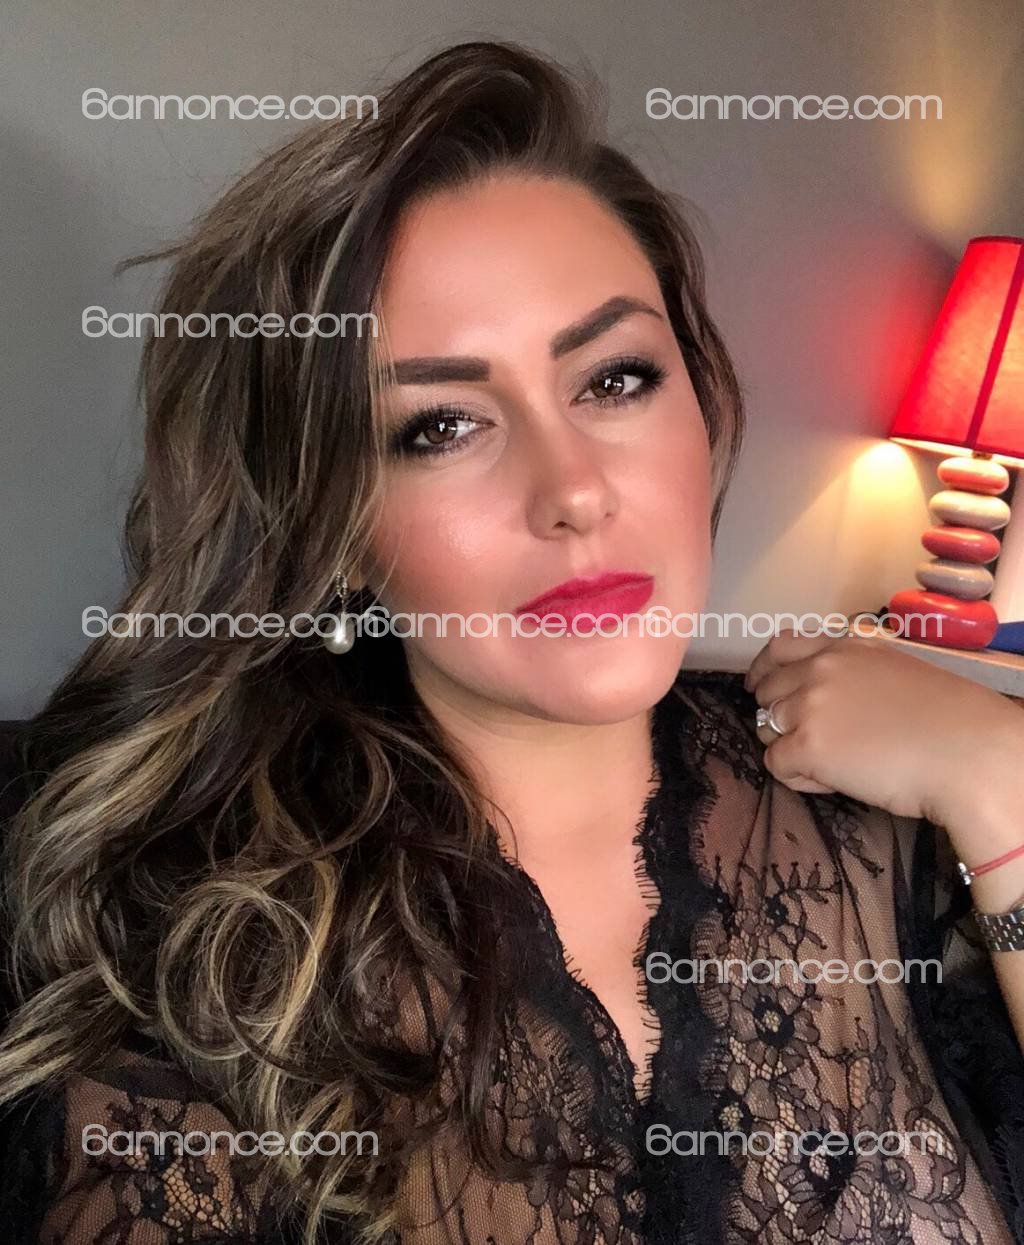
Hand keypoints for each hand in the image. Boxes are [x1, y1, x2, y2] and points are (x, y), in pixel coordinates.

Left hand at [743, 626, 1021, 830]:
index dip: (763, 671)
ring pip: (766, 729)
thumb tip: (832, 693)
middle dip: (776, 716)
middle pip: (766, 692)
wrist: (969, 754)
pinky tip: (832, 782)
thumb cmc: (950, 720)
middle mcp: (820, 669)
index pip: (780, 647)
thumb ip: (857, 671)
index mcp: (845, 647)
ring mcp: (809, 706)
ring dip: (790, 749)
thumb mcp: (897, 670)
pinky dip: (798, 778)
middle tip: (805, 741)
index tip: (759, 688)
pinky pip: (776, 765)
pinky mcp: (807, 747)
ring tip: (832, 766)